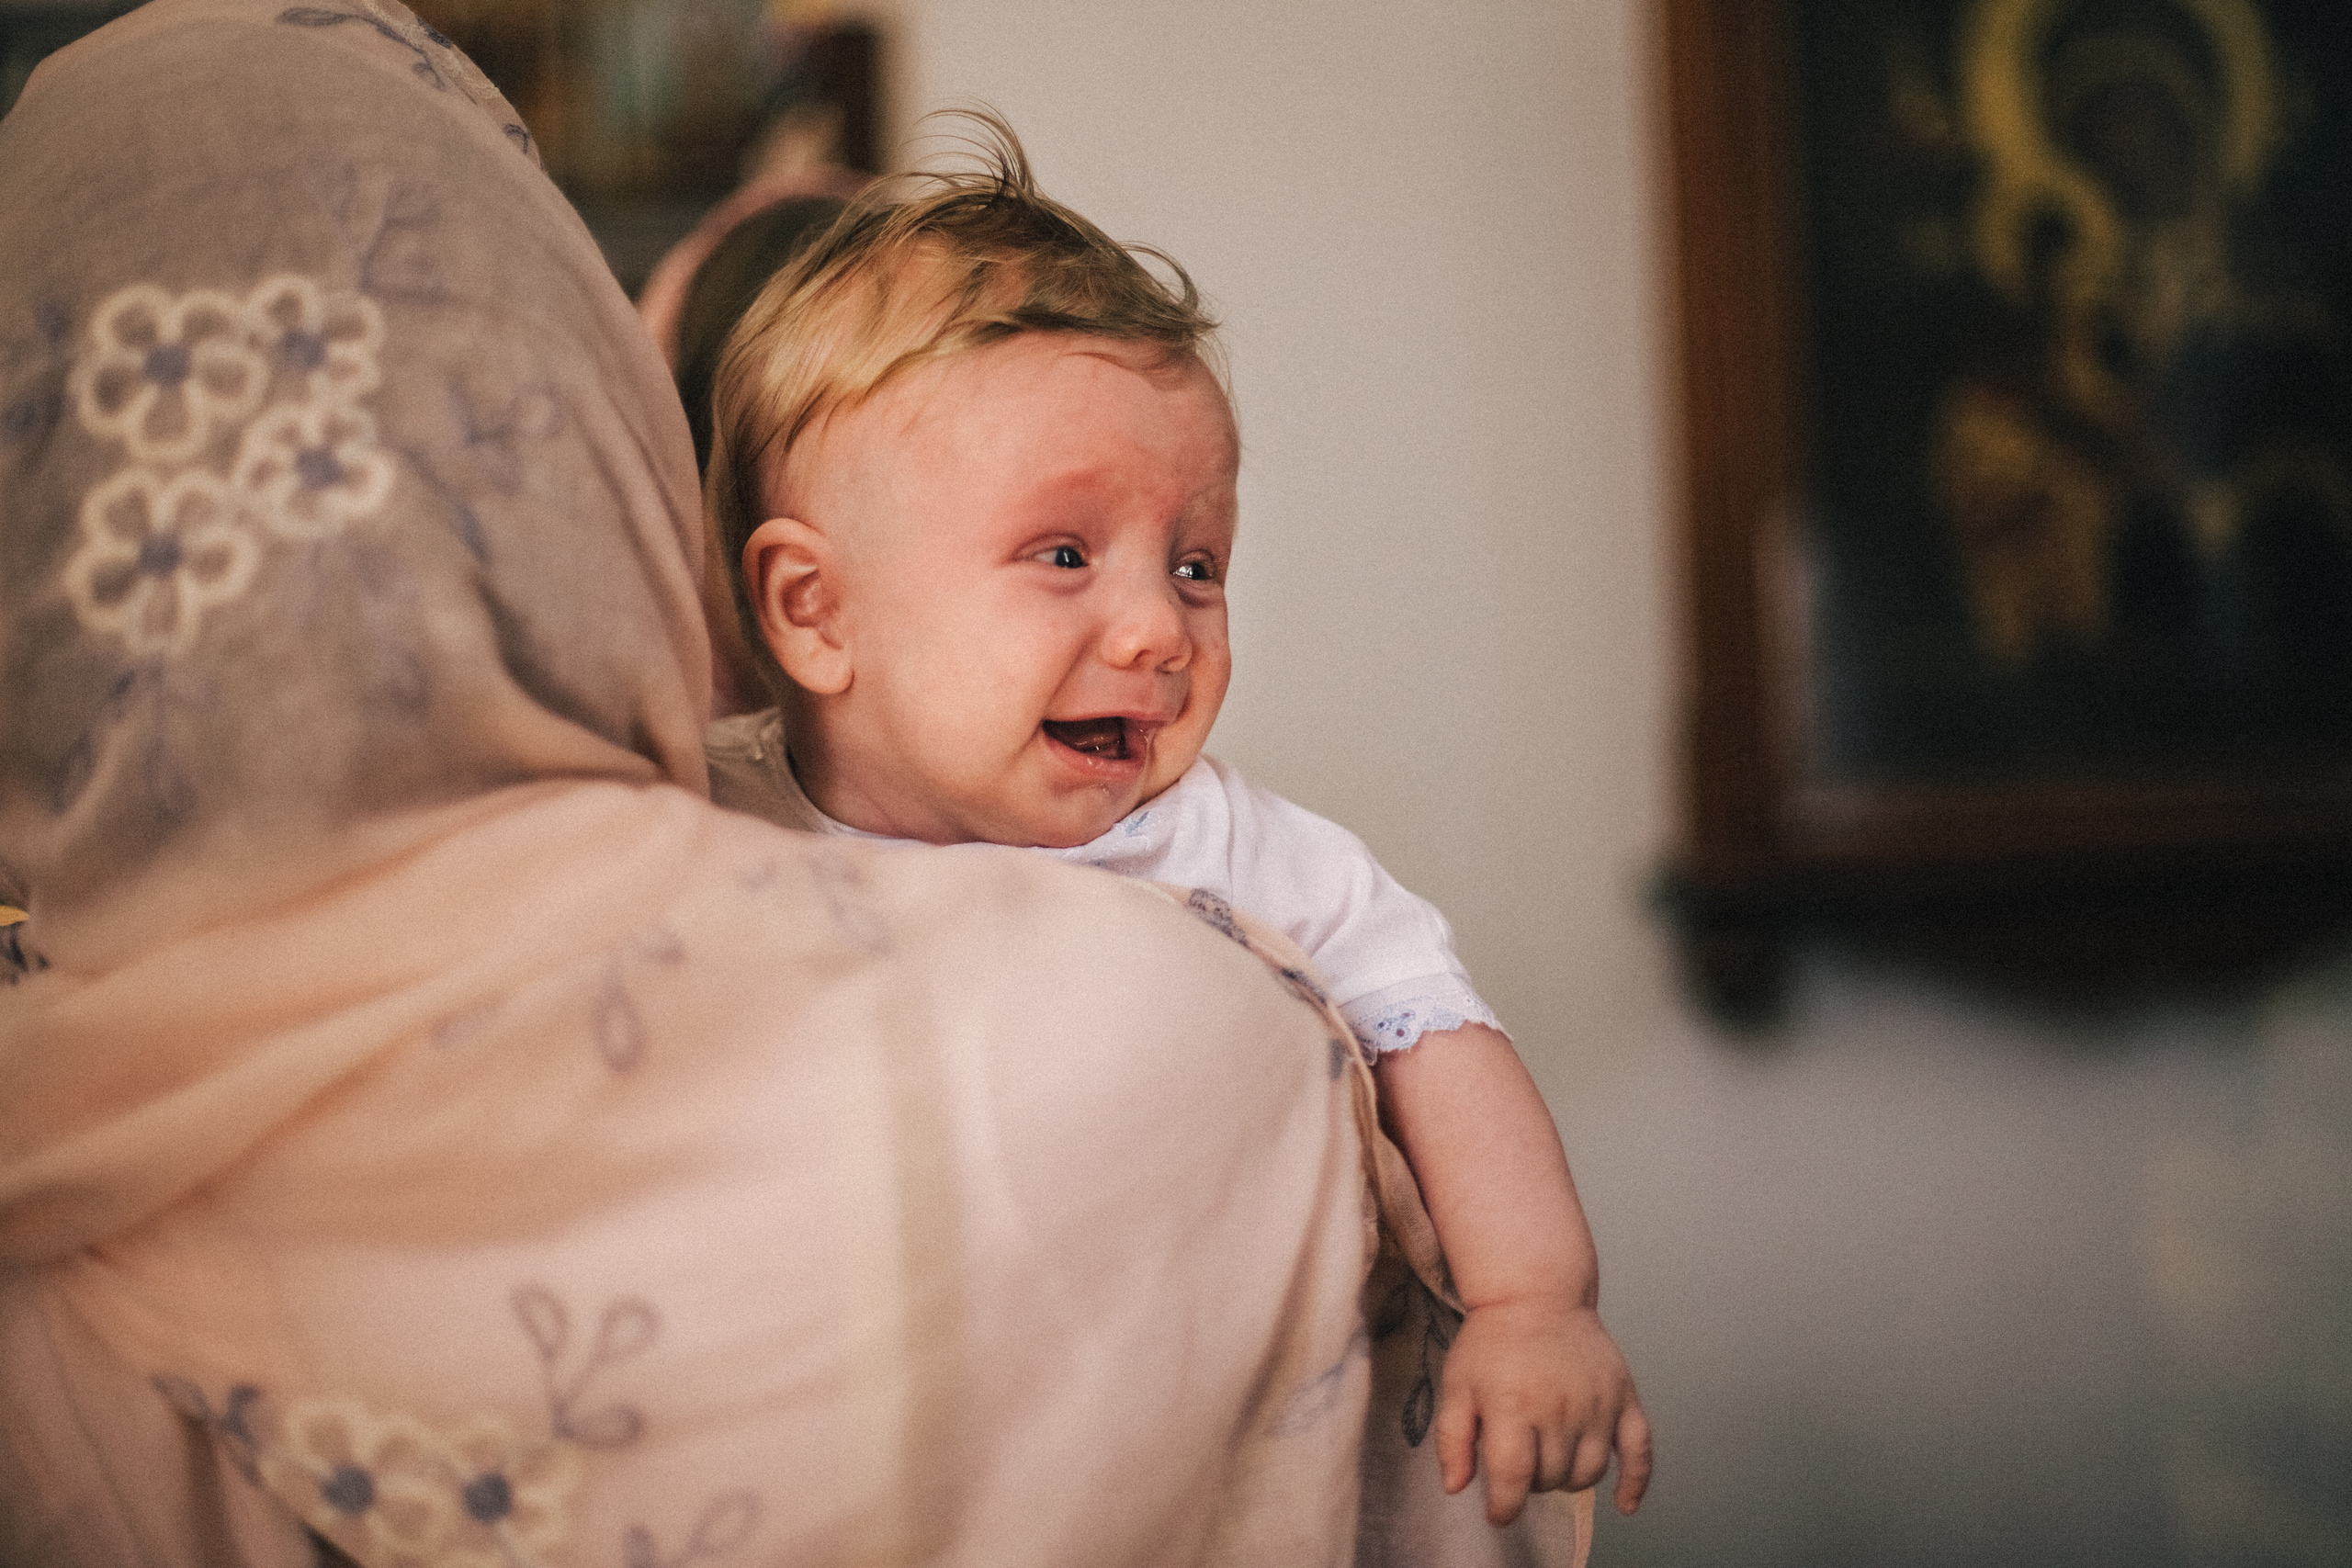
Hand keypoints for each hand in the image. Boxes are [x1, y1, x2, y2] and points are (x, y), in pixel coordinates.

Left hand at [1434, 1295, 1652, 1525]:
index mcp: (1513, 1405)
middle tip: (1519, 1461)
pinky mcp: (1623, 1396)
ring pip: (1588, 1474)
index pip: (1513, 1478)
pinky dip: (1635, 1482)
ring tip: (1549, 1458)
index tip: (1497, 1513)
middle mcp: (1559, 1407)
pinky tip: (1625, 1504)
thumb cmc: (1492, 1342)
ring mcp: (1596, 1403)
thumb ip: (1452, 1440)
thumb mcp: (1457, 1385)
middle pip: (1550, 1478)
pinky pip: (1640, 1450)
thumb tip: (1457, 1488)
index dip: (1503, 1507)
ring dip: (1566, 1479)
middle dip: (1530, 1483)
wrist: (1536, 1293)